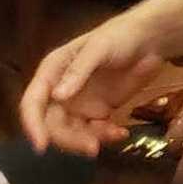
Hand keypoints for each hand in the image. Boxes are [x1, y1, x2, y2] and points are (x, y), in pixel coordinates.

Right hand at [20, 0, 182, 155]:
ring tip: (114, 134)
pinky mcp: (98, 112)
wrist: (149, 40)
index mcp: (53, 71)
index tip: (41, 146)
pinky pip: (94, 133)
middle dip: (70, 139)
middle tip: (92, 147)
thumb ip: (78, 71)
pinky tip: (121, 132)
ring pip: (73, 133)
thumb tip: (57, 96)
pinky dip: (106, 136)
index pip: (33, 102)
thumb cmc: (119, 36)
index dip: (33, 125)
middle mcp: (61, 91)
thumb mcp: (98, 48)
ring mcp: (79, 104)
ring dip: (90, 140)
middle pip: (53, 125)